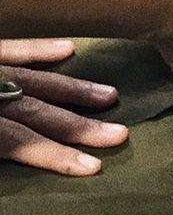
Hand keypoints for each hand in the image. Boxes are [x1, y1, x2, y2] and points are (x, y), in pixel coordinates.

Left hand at [0, 38, 128, 175]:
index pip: (19, 140)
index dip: (56, 154)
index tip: (94, 166)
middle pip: (36, 110)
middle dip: (80, 124)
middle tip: (120, 133)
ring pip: (33, 78)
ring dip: (74, 89)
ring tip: (110, 95)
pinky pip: (10, 48)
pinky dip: (39, 49)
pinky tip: (68, 48)